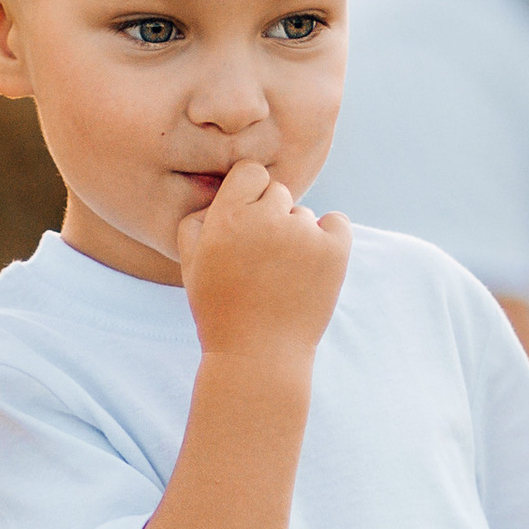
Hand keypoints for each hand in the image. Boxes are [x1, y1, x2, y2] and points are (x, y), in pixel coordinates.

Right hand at [175, 164, 350, 367]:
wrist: (258, 356)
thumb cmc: (221, 309)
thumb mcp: (191, 264)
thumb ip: (197, 219)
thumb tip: (221, 193)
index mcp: (227, 216)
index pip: (250, 172)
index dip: (249, 195)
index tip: (249, 221)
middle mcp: (266, 218)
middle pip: (278, 192)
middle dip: (272, 217)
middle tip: (263, 259)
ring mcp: (303, 233)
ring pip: (304, 215)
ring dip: (297, 236)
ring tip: (283, 277)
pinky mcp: (334, 250)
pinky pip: (337, 222)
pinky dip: (330, 237)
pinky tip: (313, 265)